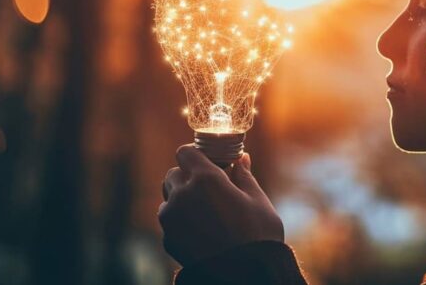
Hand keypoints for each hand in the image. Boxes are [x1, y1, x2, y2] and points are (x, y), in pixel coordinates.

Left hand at [158, 145, 284, 264]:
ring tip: (207, 211)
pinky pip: (170, 220)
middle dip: (189, 176)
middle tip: (211, 187)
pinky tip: (203, 230)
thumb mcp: (257, 200)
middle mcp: (182, 195)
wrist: (245, 275)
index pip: (186, 152)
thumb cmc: (258, 235)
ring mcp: (172, 218)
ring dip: (182, 197)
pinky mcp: (168, 239)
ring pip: (169, 197)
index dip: (197, 154)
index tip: (210, 161)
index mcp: (205, 179)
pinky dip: (182, 220)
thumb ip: (243, 176)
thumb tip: (241, 158)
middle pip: (174, 173)